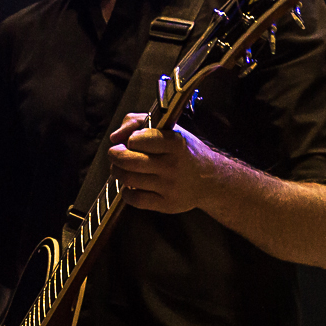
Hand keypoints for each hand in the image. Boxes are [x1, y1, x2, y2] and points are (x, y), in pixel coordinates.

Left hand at [108, 113, 224, 213]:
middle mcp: (173, 165)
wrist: (210, 179)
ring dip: (117, 172)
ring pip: (128, 179)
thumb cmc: (185, 151)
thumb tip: (114, 137)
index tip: (131, 141)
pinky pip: (135, 199)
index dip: (128, 139)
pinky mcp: (167, 204)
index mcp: (175, 142)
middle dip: (115, 155)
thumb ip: (139, 122)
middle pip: (127, 160)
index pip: (136, 139)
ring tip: (121, 168)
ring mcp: (170, 186)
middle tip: (116, 154)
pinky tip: (131, 186)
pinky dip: (126, 192)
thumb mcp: (170, 129)